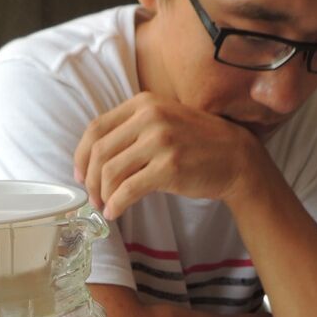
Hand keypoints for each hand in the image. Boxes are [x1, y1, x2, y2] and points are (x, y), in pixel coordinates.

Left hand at [73, 92, 255, 219]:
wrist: (236, 157)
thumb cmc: (196, 144)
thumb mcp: (163, 121)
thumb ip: (132, 129)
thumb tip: (95, 157)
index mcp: (143, 103)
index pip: (96, 129)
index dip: (81, 156)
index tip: (80, 175)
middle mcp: (150, 117)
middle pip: (99, 152)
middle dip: (90, 180)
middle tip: (93, 198)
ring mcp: (160, 141)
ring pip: (110, 171)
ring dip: (102, 195)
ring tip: (106, 206)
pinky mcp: (169, 167)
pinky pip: (129, 189)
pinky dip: (116, 205)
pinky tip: (115, 213)